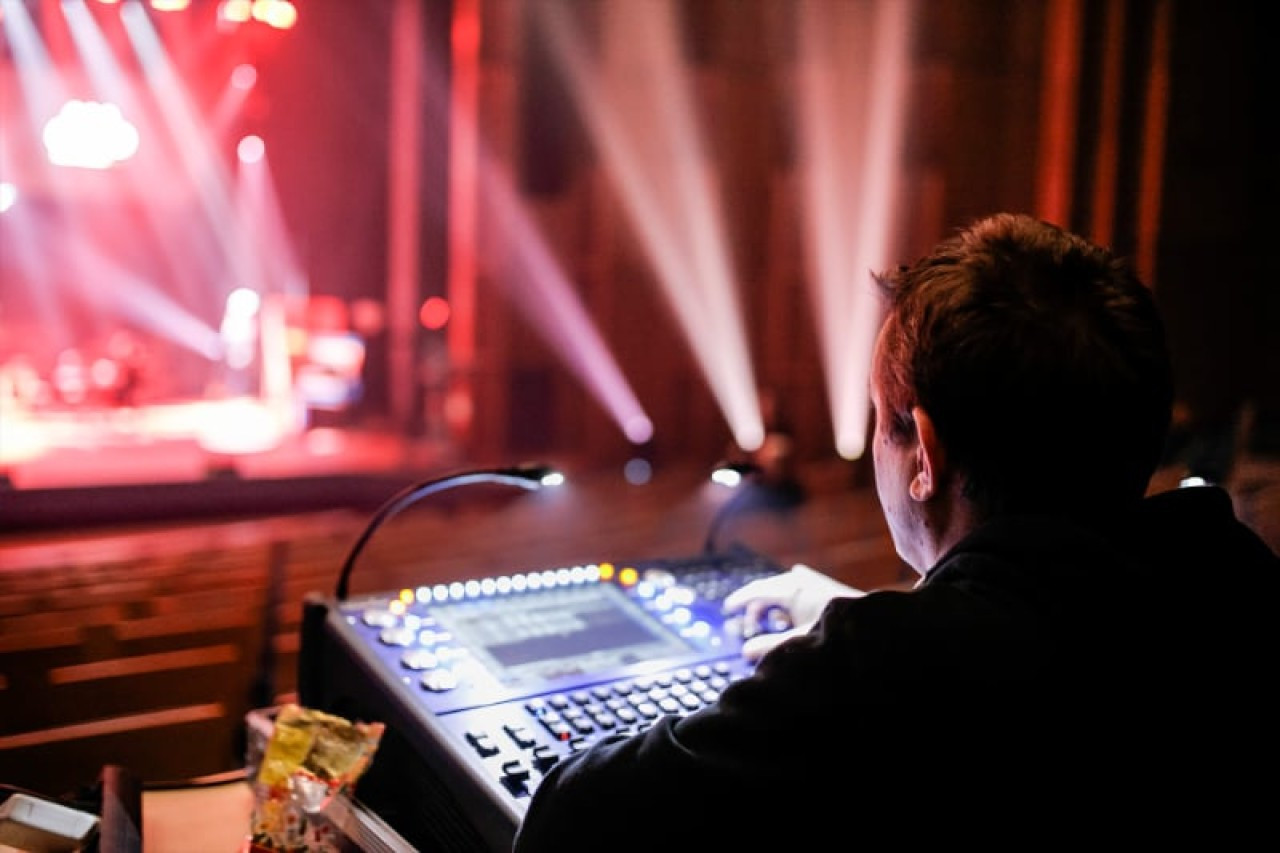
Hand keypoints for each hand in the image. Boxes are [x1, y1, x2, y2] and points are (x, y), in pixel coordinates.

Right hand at [723, 563, 864, 660]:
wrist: (874, 626)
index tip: (728, 608)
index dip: (740, 600)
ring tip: (772, 623)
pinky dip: (789, 599)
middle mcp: (800, 581)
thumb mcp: (799, 642)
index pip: (756, 590)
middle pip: (768, 589)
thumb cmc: (836, 632)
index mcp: (791, 589)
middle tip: (750, 627)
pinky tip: (793, 610)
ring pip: (783, 588)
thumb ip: (770, 646)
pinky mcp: (825, 588)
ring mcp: (814, 582)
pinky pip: (798, 588)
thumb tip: (746, 650)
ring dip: (774, 605)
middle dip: (756, 607)